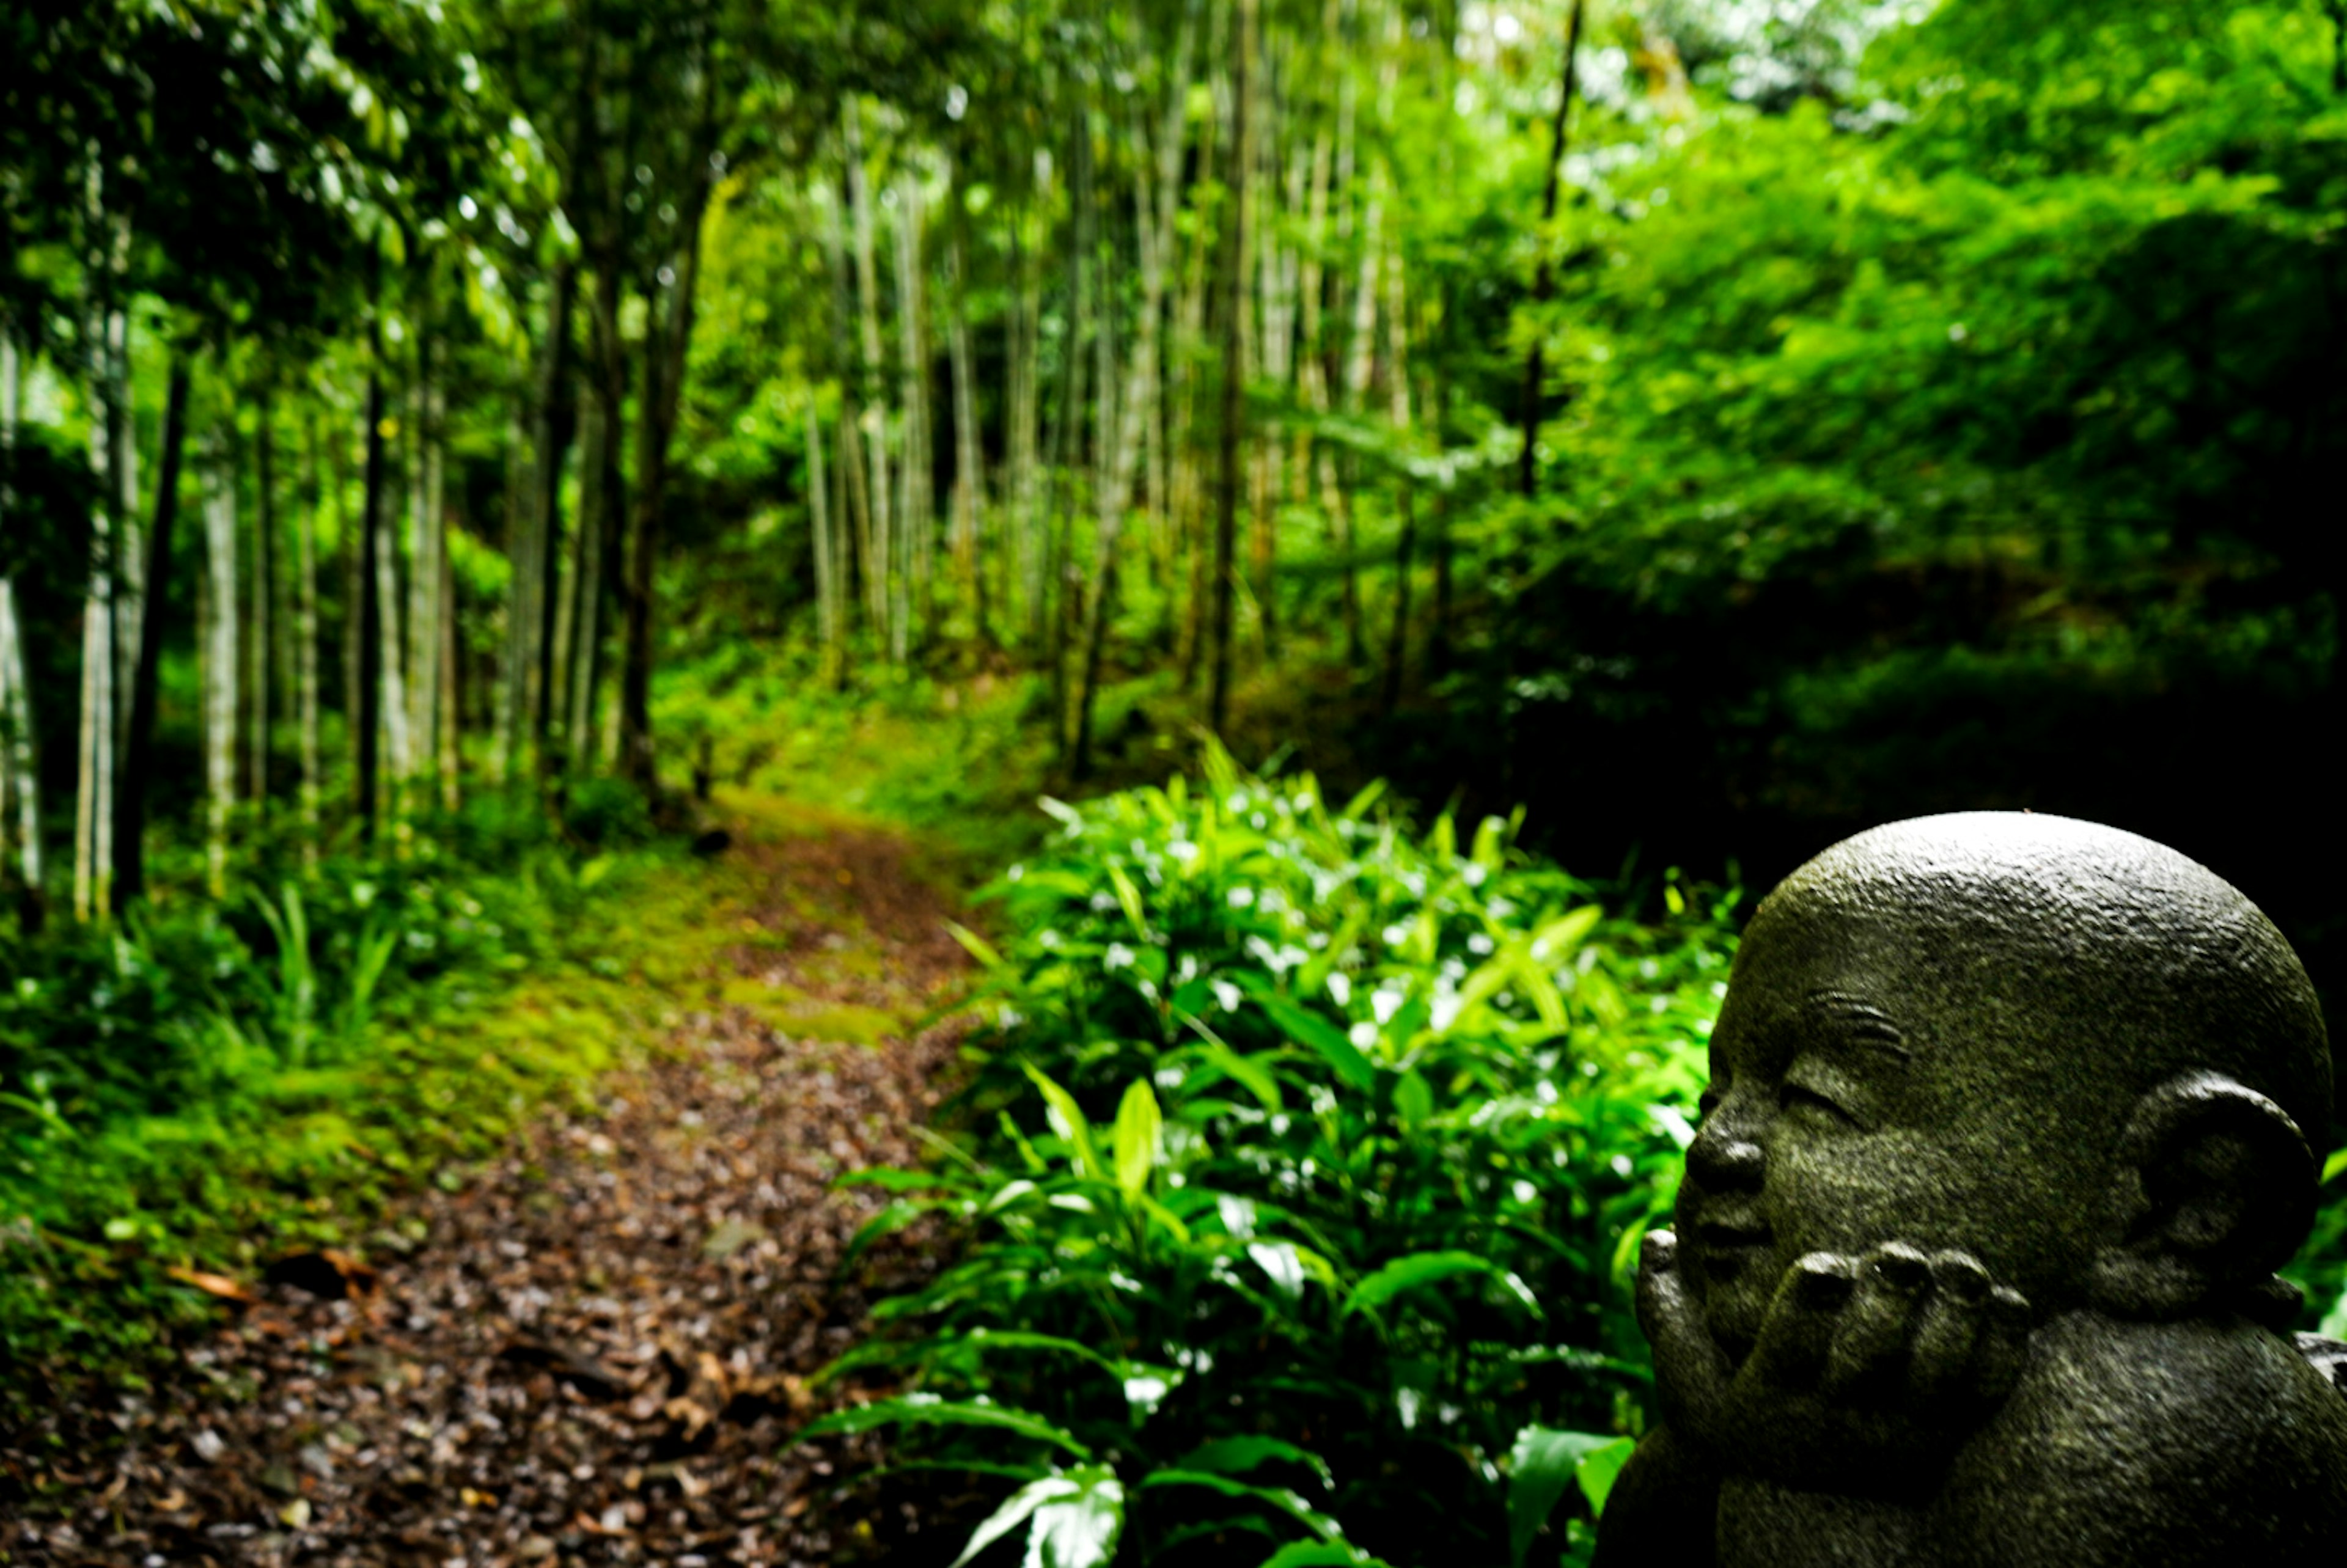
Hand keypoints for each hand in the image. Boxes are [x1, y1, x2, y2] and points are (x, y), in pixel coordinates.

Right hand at [1637, 1231, 2029, 1496]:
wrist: (1811, 1507)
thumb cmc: (1744, 1418)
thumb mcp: (1687, 1380)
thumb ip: (1664, 1307)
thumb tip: (1658, 1237)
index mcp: (1771, 1393)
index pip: (1787, 1346)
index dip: (1807, 1304)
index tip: (1823, 1260)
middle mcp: (1837, 1420)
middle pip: (1871, 1356)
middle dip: (1890, 1299)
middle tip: (1902, 1252)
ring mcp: (1900, 1433)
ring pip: (1939, 1371)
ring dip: (1955, 1313)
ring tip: (1960, 1264)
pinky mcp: (1949, 1439)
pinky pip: (1987, 1390)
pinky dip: (2002, 1344)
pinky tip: (2003, 1298)